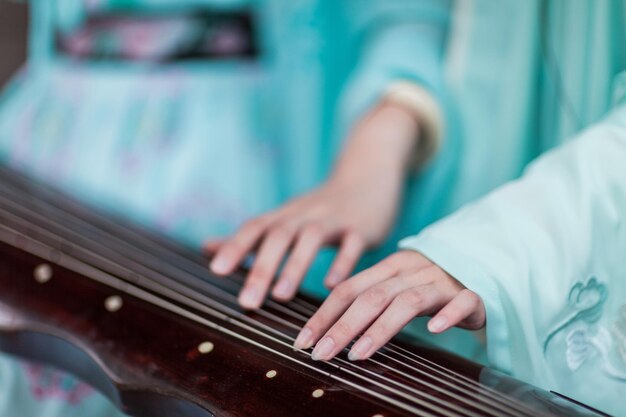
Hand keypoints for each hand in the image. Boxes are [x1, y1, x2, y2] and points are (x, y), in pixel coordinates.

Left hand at [205, 102, 419, 308]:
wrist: (368, 176)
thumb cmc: (320, 207)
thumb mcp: (285, 216)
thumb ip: (249, 236)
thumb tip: (207, 247)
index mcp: (285, 216)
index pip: (255, 228)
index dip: (235, 246)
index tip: (217, 270)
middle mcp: (305, 215)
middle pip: (279, 236)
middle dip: (261, 268)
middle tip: (247, 302)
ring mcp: (333, 220)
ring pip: (310, 238)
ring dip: (294, 266)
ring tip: (280, 296)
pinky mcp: (360, 228)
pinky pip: (351, 244)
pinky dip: (342, 263)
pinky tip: (332, 286)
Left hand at [293, 250, 485, 360]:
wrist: (480, 267)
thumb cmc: (429, 286)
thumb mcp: (395, 287)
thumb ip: (367, 300)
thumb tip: (327, 327)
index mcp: (389, 267)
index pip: (349, 289)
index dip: (323, 315)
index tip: (303, 341)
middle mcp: (412, 270)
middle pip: (372, 296)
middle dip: (342, 326)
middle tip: (321, 353)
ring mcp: (442, 281)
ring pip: (408, 301)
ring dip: (380, 328)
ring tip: (358, 354)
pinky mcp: (472, 294)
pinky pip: (461, 301)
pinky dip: (447, 315)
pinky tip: (434, 330)